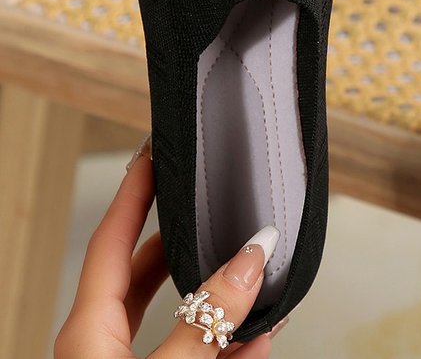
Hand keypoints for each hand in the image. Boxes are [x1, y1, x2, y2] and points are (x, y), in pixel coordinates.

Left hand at [55, 135, 281, 357]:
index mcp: (89, 332)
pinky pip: (192, 356)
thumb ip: (206, 321)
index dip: (132, 193)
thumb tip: (247, 265)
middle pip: (143, 273)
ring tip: (253, 280)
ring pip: (176, 317)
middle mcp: (102, 347)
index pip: (110, 241)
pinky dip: (228, 347)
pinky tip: (257, 340)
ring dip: (218, 303)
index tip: (149, 156)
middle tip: (206, 207)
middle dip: (183, 241)